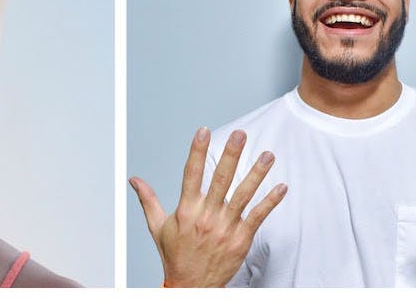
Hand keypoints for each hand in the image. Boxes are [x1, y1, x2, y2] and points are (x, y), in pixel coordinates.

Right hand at [130, 127, 286, 286]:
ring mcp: (225, 228)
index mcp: (187, 211)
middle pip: (220, 180)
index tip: (203, 131)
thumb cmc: (175, 256)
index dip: (197, 152)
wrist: (191, 287)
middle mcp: (206, 216)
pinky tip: (281, 187)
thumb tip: (134, 180)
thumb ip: (149, 200)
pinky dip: (270, 202)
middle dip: (231, 156)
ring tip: (268, 155)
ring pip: (243, 195)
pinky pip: (257, 216)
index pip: (191, 174)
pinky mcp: (240, 239)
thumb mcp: (158, 227)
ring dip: (257, 174)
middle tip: (240, 135)